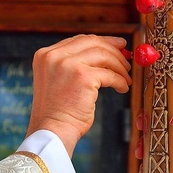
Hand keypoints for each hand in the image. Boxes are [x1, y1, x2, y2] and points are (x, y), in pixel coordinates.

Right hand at [27, 35, 131, 155]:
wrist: (52, 132)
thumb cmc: (57, 112)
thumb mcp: (57, 80)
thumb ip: (72, 64)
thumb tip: (104, 53)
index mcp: (45, 55)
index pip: (78, 40)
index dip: (101, 41)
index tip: (117, 45)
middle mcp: (54, 56)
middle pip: (92, 43)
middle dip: (114, 49)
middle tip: (127, 58)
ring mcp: (68, 65)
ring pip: (104, 55)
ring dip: (119, 66)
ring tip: (125, 78)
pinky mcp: (83, 77)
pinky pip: (110, 74)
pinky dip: (120, 81)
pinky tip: (122, 88)